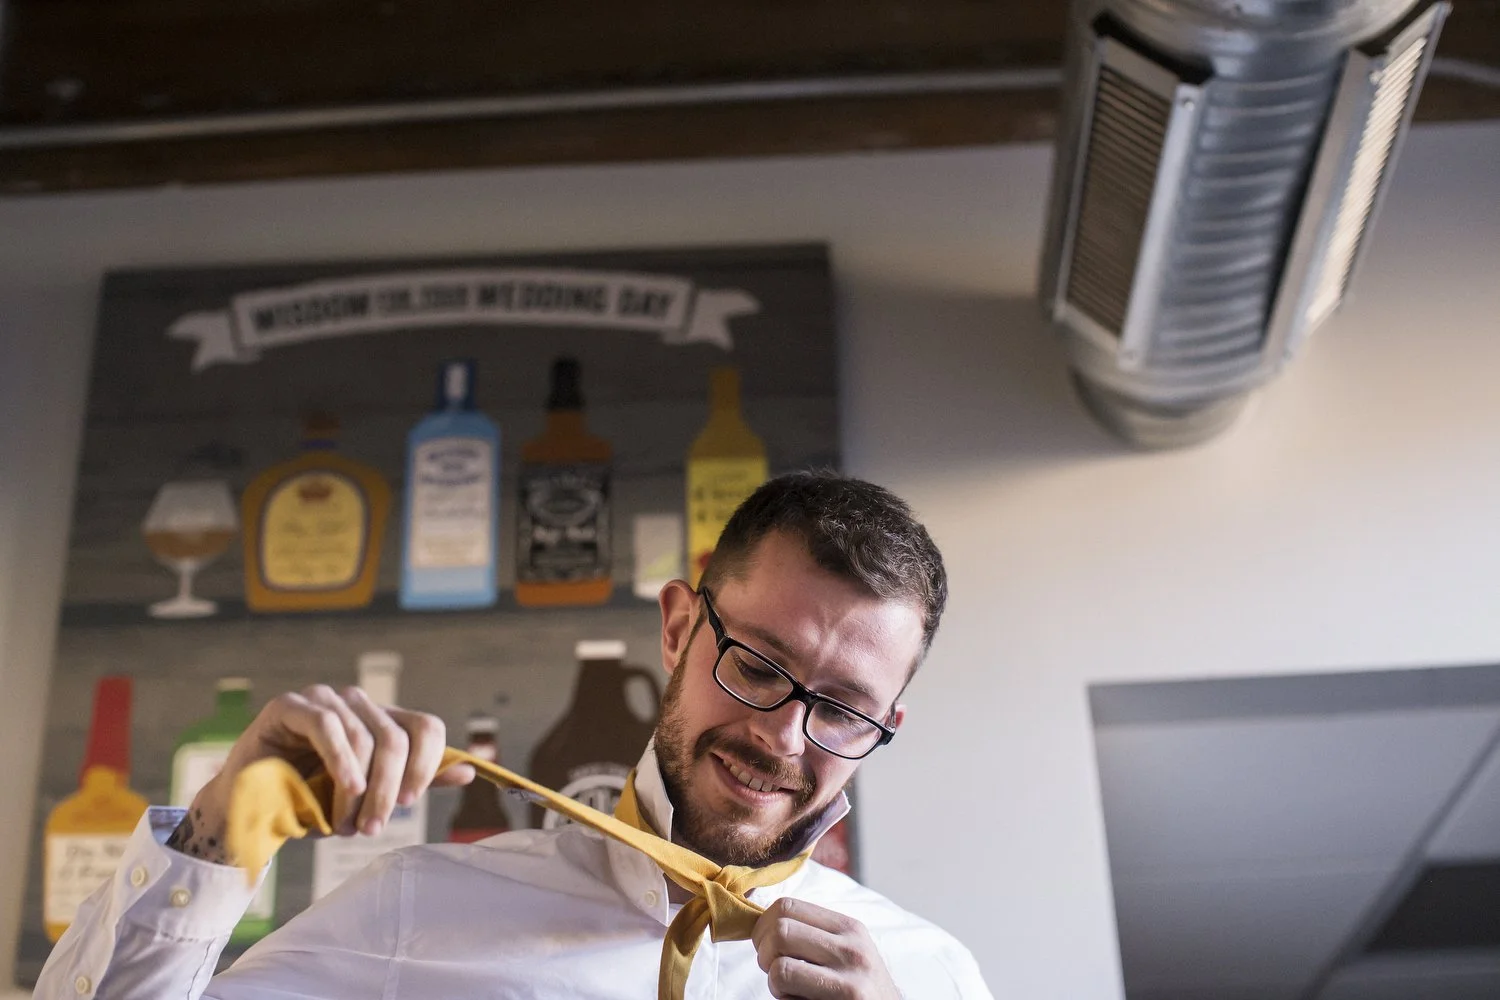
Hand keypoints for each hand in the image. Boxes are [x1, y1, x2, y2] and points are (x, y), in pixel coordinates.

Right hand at [170, 685, 474, 863]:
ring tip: (346, 821)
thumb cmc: (312, 801)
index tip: (408, 802)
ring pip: (365, 736)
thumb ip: (415, 780)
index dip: (426, 764)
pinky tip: (343, 788)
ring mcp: (324, 699)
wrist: (252, 812)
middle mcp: (358, 704)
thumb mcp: (371, 796)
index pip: (426, 727)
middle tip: (373, 827)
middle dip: (388, 788)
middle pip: (398, 737)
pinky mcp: (290, 705)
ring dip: (358, 788)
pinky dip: (340, 759)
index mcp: (383, 720)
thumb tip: (469, 772)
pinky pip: (326, 724)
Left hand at [751, 897, 900, 999]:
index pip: (787, 905)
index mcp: (849, 928)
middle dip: (764, 953)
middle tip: (773, 971)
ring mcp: (850, 980)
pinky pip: (790, 999)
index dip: (763, 926)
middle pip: (780, 930)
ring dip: (774, 983)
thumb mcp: (847, 952)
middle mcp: (852, 949)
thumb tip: (763, 922)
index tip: (766, 946)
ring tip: (790, 991)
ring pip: (780, 967)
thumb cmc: (860, 990)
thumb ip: (814, 934)